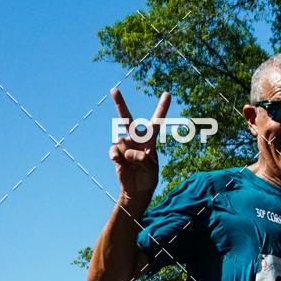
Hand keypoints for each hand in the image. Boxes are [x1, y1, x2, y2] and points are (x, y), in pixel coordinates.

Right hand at [109, 88, 170, 202]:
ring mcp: (125, 145)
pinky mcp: (116, 152)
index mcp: (150, 140)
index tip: (167, 94)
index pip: (157, 121)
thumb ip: (143, 160)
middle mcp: (136, 139)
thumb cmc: (148, 178)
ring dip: (127, 156)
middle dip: (120, 104)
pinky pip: (114, 150)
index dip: (162, 108)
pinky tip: (120, 163)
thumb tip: (129, 152)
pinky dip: (116, 157)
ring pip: (122, 143)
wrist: (136, 190)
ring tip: (132, 166)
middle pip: (127, 119)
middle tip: (114, 90)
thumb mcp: (151, 171)